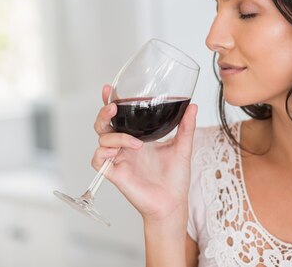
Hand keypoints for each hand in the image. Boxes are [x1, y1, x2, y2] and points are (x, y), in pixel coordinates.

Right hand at [91, 84, 197, 224]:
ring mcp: (119, 159)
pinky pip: (98, 160)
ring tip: (137, 143)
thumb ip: (186, 126)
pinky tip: (116, 153)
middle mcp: (125, 147)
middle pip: (103, 125)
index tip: (109, 89)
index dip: (111, 102)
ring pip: (102, 139)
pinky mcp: (115, 173)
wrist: (173, 202)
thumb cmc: (176, 178)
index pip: (120, 117)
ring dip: (116, 136)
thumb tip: (193, 106)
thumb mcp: (183, 146)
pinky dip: (103, 153)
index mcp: (138, 137)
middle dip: (104, 113)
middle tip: (113, 108)